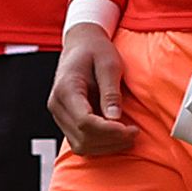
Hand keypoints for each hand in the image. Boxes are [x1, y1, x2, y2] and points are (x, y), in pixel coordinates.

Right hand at [49, 24, 135, 154]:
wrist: (81, 44)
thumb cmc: (96, 51)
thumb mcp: (109, 64)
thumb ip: (111, 92)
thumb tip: (115, 118)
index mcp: (66, 89)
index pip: (85, 121)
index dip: (110, 131)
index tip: (132, 129)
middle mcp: (57, 105)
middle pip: (83, 138)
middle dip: (112, 140)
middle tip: (135, 132)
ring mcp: (58, 115)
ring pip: (81, 145)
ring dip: (107, 146)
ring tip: (129, 136)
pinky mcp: (65, 120)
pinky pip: (81, 142)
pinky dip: (100, 145)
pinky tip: (118, 136)